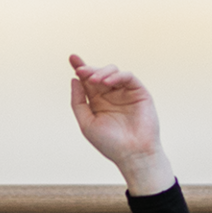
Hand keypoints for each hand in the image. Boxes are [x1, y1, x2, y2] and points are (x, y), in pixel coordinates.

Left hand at [68, 55, 173, 195]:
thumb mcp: (86, 123)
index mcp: (97, 102)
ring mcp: (125, 92)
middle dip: (88, 70)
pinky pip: (127, 77)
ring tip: (93, 81)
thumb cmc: (110, 143)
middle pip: (98, 74)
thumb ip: (78, 102)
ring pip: (112, 72)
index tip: (72, 58)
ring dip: (101, 73)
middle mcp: (111, 95)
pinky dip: (117, 76)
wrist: (132, 154)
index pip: (87, 81)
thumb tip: (74, 80)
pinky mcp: (139, 92)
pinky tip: (107, 82)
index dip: (80, 68)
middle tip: (80, 70)